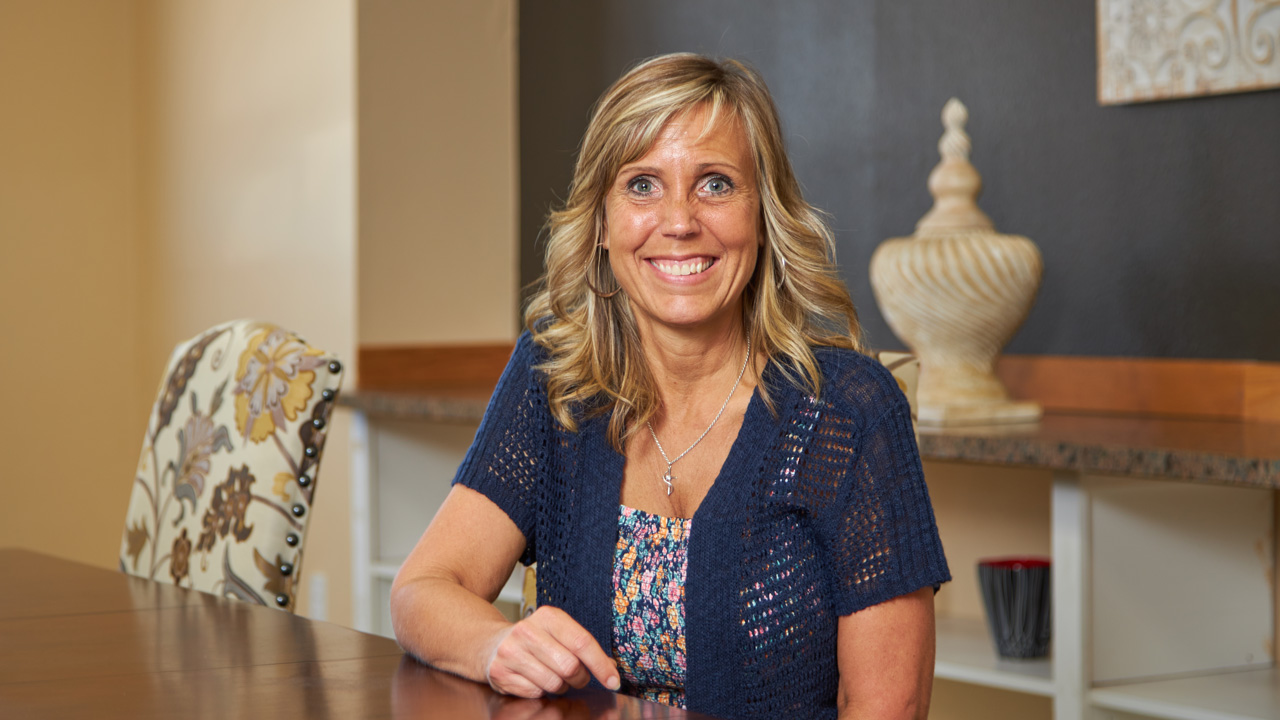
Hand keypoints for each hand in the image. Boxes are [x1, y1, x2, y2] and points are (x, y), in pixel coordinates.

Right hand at [485, 606, 620, 697]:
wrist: (490, 644)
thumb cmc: (534, 641)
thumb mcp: (558, 633)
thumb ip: (584, 648)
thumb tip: (611, 669)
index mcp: (548, 617)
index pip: (582, 642)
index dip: (601, 665)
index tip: (613, 681)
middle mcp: (528, 631)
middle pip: (570, 667)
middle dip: (580, 678)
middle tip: (576, 677)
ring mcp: (511, 651)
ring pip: (553, 683)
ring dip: (561, 687)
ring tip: (553, 677)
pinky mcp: (501, 672)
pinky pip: (536, 692)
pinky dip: (541, 692)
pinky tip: (535, 680)